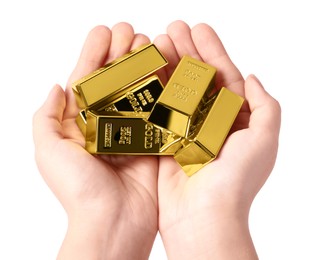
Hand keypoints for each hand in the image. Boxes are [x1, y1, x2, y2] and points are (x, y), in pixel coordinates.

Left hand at [33, 23, 157, 259]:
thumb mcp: (48, 150)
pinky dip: (160, 87)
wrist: (114, 221)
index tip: (105, 32)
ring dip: (141, 64)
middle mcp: (105, 123)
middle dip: (120, 53)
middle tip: (131, 32)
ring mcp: (130, 130)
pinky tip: (163, 68)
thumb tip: (56, 86)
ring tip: (147, 42)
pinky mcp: (151, 139)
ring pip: (136, 89)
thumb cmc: (79, 190)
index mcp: (80, 123)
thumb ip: (46, 116)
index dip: (94, 53)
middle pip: (113, 80)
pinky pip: (156, 108)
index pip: (86, 79)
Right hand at [154, 21, 280, 258]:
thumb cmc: (236, 181)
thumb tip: (253, 78)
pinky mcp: (167, 140)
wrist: (202, 217)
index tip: (198, 29)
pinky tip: (147, 71)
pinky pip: (160, 109)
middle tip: (171, 29)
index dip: (212, 50)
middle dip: (186, 52)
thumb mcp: (264, 140)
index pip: (224, 76)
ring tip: (156, 42)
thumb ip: (265, 107)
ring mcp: (187, 129)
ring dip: (168, 66)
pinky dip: (154, 90)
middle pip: (197, 79)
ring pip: (176, 90)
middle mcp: (211, 121)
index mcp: (235, 119)